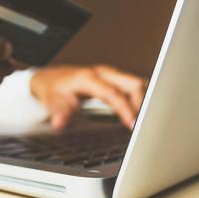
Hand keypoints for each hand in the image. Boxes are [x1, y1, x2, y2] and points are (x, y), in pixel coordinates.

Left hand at [30, 65, 146, 129]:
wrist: (51, 78)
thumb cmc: (54, 90)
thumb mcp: (53, 101)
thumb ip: (59, 112)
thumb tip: (58, 123)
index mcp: (89, 78)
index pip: (113, 93)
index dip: (125, 109)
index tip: (132, 124)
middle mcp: (102, 73)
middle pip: (132, 83)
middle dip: (142, 103)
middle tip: (144, 124)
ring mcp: (110, 74)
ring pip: (136, 83)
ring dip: (144, 100)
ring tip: (147, 120)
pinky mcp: (114, 78)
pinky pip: (133, 86)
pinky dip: (141, 97)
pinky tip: (143, 112)